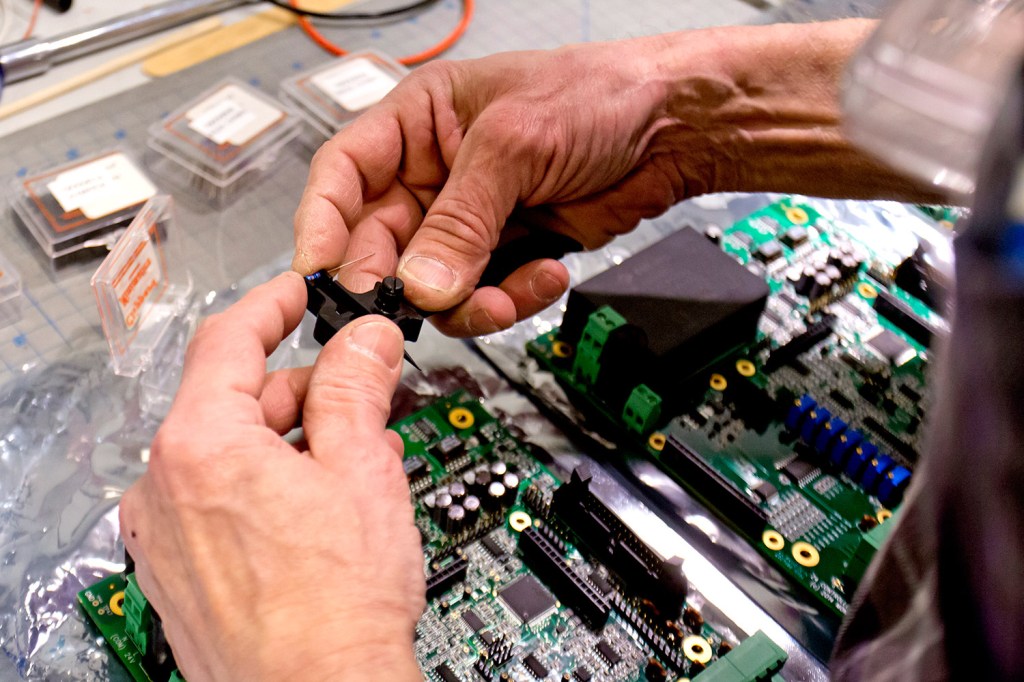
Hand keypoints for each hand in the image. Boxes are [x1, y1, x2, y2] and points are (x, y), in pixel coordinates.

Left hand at [119, 272, 423, 681]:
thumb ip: (355, 386)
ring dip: (287, 443)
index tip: (299, 292)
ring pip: (227, 455)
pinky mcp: (176, 574)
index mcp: (199, 448)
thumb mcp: (361, 469)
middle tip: (358, 394)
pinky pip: (216, 503)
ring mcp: (164, 537)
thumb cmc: (336, 608)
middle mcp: (163, 489)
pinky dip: (263, 487)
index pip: (226, 340)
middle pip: (231, 401)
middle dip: (298, 390)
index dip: (271, 305)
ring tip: (351, 464)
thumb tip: (365, 339)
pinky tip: (316, 510)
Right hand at [293, 20, 936, 338]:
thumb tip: (419, 284)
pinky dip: (504, 301)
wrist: (677, 130)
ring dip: (460, 300)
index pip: (345, 173)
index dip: (322, 223)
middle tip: (412, 308)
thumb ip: (461, 219)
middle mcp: (436, 174)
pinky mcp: (507, 253)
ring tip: (500, 295)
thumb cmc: (600, 97)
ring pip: (430, 281)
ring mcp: (471, 219)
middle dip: (397, 279)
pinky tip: (543, 277)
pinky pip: (481, 295)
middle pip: (380, 241)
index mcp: (419, 122)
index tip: (320, 271)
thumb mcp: (515, 145)